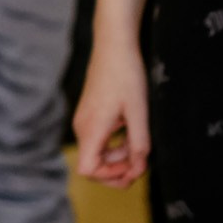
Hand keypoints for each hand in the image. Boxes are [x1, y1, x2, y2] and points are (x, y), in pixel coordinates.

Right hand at [72, 35, 149, 187]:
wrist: (113, 46)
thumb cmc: (126, 75)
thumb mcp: (138, 112)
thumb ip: (139, 143)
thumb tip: (138, 168)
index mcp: (92, 129)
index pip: (88, 169)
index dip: (110, 176)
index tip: (132, 169)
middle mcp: (82, 127)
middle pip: (92, 165)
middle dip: (116, 171)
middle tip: (140, 167)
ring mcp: (84, 121)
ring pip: (97, 153)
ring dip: (117, 159)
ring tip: (139, 150)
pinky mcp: (89, 115)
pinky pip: (99, 140)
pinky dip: (114, 146)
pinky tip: (130, 137)